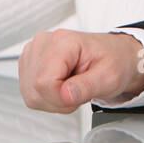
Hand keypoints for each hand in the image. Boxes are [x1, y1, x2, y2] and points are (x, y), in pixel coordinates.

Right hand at [18, 30, 143, 112]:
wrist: (114, 55)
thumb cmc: (113, 60)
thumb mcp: (110, 76)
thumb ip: (87, 86)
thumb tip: (65, 95)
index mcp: (62, 41)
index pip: (44, 82)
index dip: (61, 97)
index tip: (80, 92)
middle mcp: (43, 44)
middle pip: (35, 90)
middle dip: (60, 100)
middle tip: (80, 88)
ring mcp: (33, 54)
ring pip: (31, 95)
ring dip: (55, 101)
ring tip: (74, 86)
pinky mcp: (29, 65)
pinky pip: (31, 95)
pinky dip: (49, 99)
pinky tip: (63, 87)